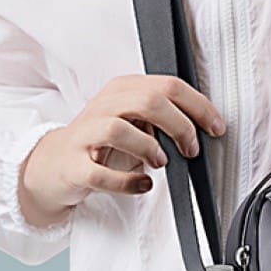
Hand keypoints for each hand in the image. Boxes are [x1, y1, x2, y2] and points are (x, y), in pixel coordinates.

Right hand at [19, 74, 225, 224]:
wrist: (54, 165)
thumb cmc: (102, 143)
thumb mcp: (133, 120)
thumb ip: (161, 116)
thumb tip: (202, 126)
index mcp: (122, 89)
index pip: (168, 85)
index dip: (198, 106)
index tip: (216, 128)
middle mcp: (103, 106)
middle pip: (148, 101)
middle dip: (180, 126)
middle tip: (190, 149)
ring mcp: (85, 134)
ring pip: (118, 129)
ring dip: (148, 148)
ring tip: (160, 162)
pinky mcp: (73, 165)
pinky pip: (99, 173)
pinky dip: (127, 182)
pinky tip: (142, 185)